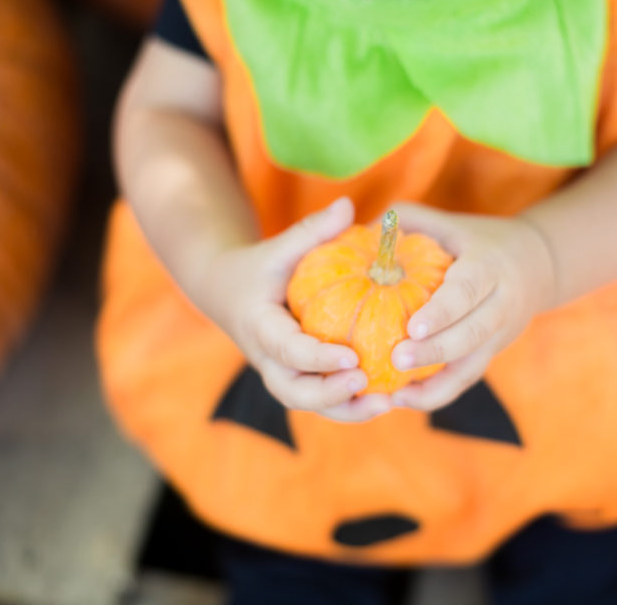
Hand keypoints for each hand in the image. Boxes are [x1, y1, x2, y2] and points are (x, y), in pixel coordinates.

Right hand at [202, 197, 392, 421]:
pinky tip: (387, 398)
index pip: (288, 349)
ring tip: (387, 404)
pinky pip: (322, 400)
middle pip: (294, 392)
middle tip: (367, 384)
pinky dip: (350, 404)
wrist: (228, 293)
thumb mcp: (279, 247)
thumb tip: (348, 205)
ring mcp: (281, 374)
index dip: (319, 359)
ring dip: (346, 410)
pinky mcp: (297, 379)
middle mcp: (268, 359)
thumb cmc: (260, 267)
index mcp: (260, 327)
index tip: (354, 357)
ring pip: (309, 404)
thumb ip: (311, 230)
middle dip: (330, 396)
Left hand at [388, 203, 556, 410]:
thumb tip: (361, 231)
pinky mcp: (492, 354)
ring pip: (473, 366)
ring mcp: (500, 334)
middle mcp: (502, 303)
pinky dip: (437, 394)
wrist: (538, 263)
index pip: (468, 290)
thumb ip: (409, 221)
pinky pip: (466, 379)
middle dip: (436, 352)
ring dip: (436, 385)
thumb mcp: (449, 222)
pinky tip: (404, 400)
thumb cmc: (476, 239)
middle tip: (395, 361)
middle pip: (473, 334)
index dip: (443, 312)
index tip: (412, 327)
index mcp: (490, 266)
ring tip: (397, 396)